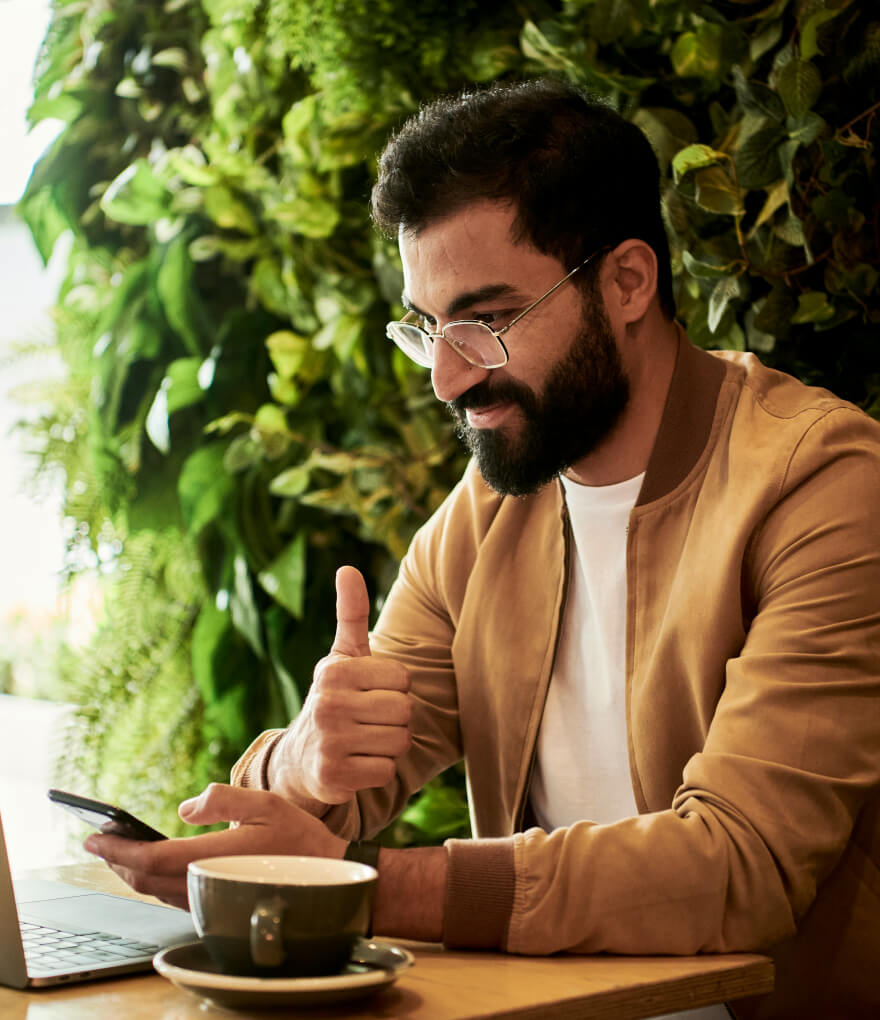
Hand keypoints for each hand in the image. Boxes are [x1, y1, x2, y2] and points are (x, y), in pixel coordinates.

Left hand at [83, 784, 345, 908]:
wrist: (326, 878)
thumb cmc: (299, 838)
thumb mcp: (265, 804)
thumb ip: (222, 800)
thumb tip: (185, 808)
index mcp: (213, 858)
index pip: (150, 858)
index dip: (117, 849)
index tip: (94, 836)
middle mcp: (206, 884)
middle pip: (144, 879)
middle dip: (116, 859)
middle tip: (98, 839)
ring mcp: (210, 898)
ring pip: (154, 891)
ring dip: (131, 871)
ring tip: (117, 850)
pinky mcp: (216, 903)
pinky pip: (170, 896)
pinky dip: (150, 881)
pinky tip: (150, 866)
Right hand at [269, 566, 411, 805]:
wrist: (299, 758)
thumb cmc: (335, 699)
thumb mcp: (341, 657)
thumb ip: (351, 614)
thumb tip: (348, 568)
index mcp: (335, 671)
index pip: (403, 679)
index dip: (395, 689)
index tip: (371, 694)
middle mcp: (327, 704)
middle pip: (405, 711)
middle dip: (395, 719)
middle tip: (369, 721)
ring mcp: (328, 741)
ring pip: (399, 742)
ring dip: (389, 746)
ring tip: (364, 741)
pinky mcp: (332, 775)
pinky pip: (386, 772)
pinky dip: (378, 772)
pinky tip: (357, 764)